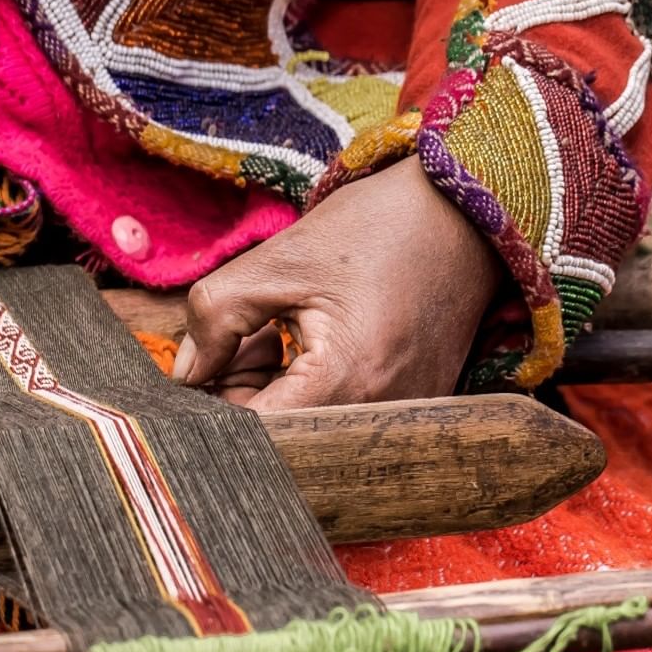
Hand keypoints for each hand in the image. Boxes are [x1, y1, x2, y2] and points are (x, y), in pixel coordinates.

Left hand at [173, 157, 503, 409]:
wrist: (464, 214)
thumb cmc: (375, 229)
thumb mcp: (277, 261)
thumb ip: (214, 318)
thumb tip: (186, 375)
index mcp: (347, 378)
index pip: (256, 431)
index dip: (213, 407)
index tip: (197, 370)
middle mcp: (381, 414)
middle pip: (280, 437)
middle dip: (242, 396)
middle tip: (236, 339)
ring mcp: (403, 417)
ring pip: (307, 430)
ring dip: (273, 392)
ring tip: (273, 332)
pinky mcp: (412, 408)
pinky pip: (340, 419)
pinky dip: (309, 391)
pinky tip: (306, 344)